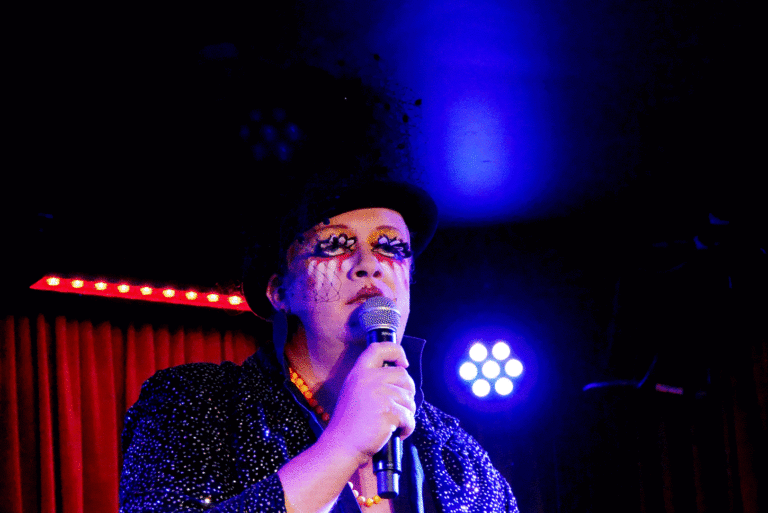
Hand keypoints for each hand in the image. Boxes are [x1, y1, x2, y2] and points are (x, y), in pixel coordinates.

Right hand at [322, 343, 416, 466]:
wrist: (341, 445)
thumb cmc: (349, 423)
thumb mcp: (354, 391)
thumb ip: (372, 380)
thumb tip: (400, 376)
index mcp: (359, 372)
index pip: (379, 348)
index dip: (396, 351)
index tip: (404, 363)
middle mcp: (369, 379)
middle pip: (403, 375)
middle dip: (408, 392)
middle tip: (400, 407)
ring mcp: (379, 394)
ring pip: (409, 399)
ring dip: (407, 413)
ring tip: (394, 424)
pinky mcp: (388, 411)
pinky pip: (409, 417)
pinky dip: (408, 428)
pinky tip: (397, 433)